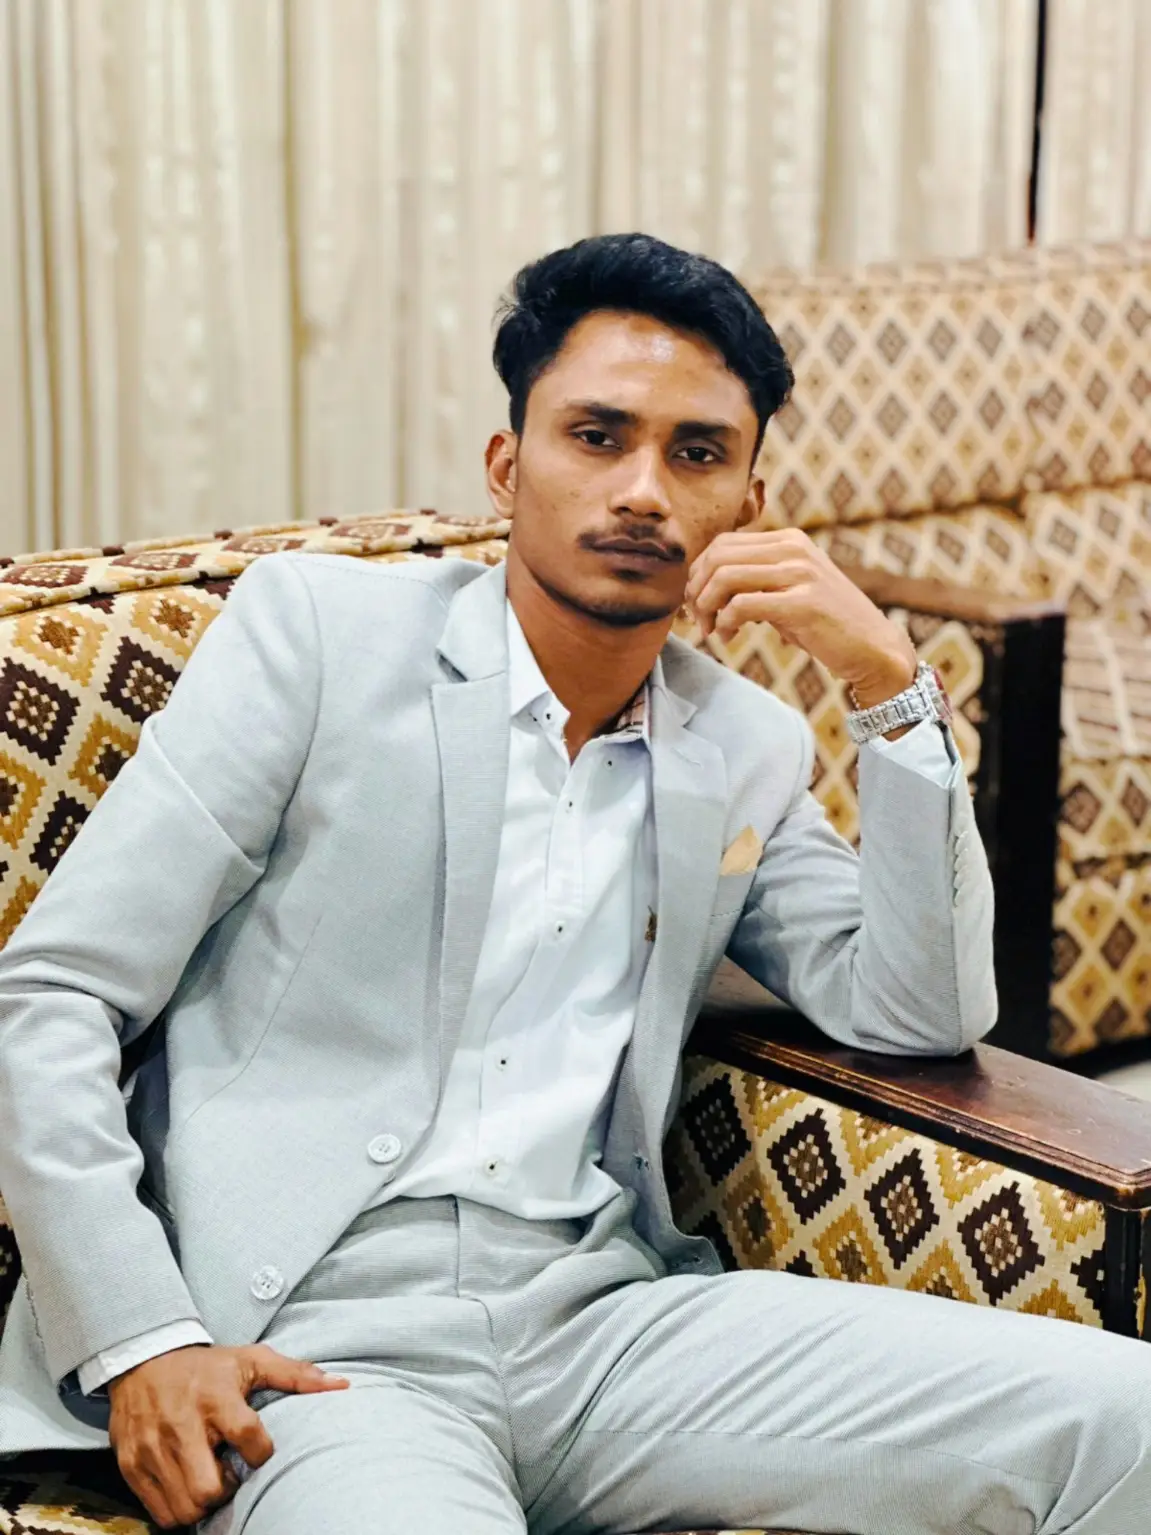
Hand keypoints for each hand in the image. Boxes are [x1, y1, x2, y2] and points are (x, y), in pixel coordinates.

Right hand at [107, 1342, 348, 1528]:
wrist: (144, 1358)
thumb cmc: (206, 1366)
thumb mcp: (250, 1360)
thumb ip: (296, 1375)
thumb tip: (341, 1385)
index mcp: (216, 1398)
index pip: (249, 1439)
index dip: (261, 1453)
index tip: (258, 1449)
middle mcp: (182, 1425)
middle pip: (209, 1489)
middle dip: (227, 1491)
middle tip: (230, 1473)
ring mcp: (152, 1449)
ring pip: (184, 1507)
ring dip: (202, 1503)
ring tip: (209, 1478)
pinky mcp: (131, 1465)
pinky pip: (159, 1512)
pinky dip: (177, 1508)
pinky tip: (187, 1483)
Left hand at [684, 528, 915, 706]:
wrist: (872, 647)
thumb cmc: (825, 623)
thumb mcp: (791, 588)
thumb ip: (757, 578)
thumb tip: (705, 585)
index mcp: (789, 540)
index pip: (723, 543)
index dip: (699, 573)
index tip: (696, 601)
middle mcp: (794, 549)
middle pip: (718, 556)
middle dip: (697, 589)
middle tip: (696, 618)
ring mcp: (800, 574)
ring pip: (725, 577)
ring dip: (706, 607)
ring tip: (710, 629)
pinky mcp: (802, 604)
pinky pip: (742, 605)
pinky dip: (725, 622)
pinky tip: (728, 636)